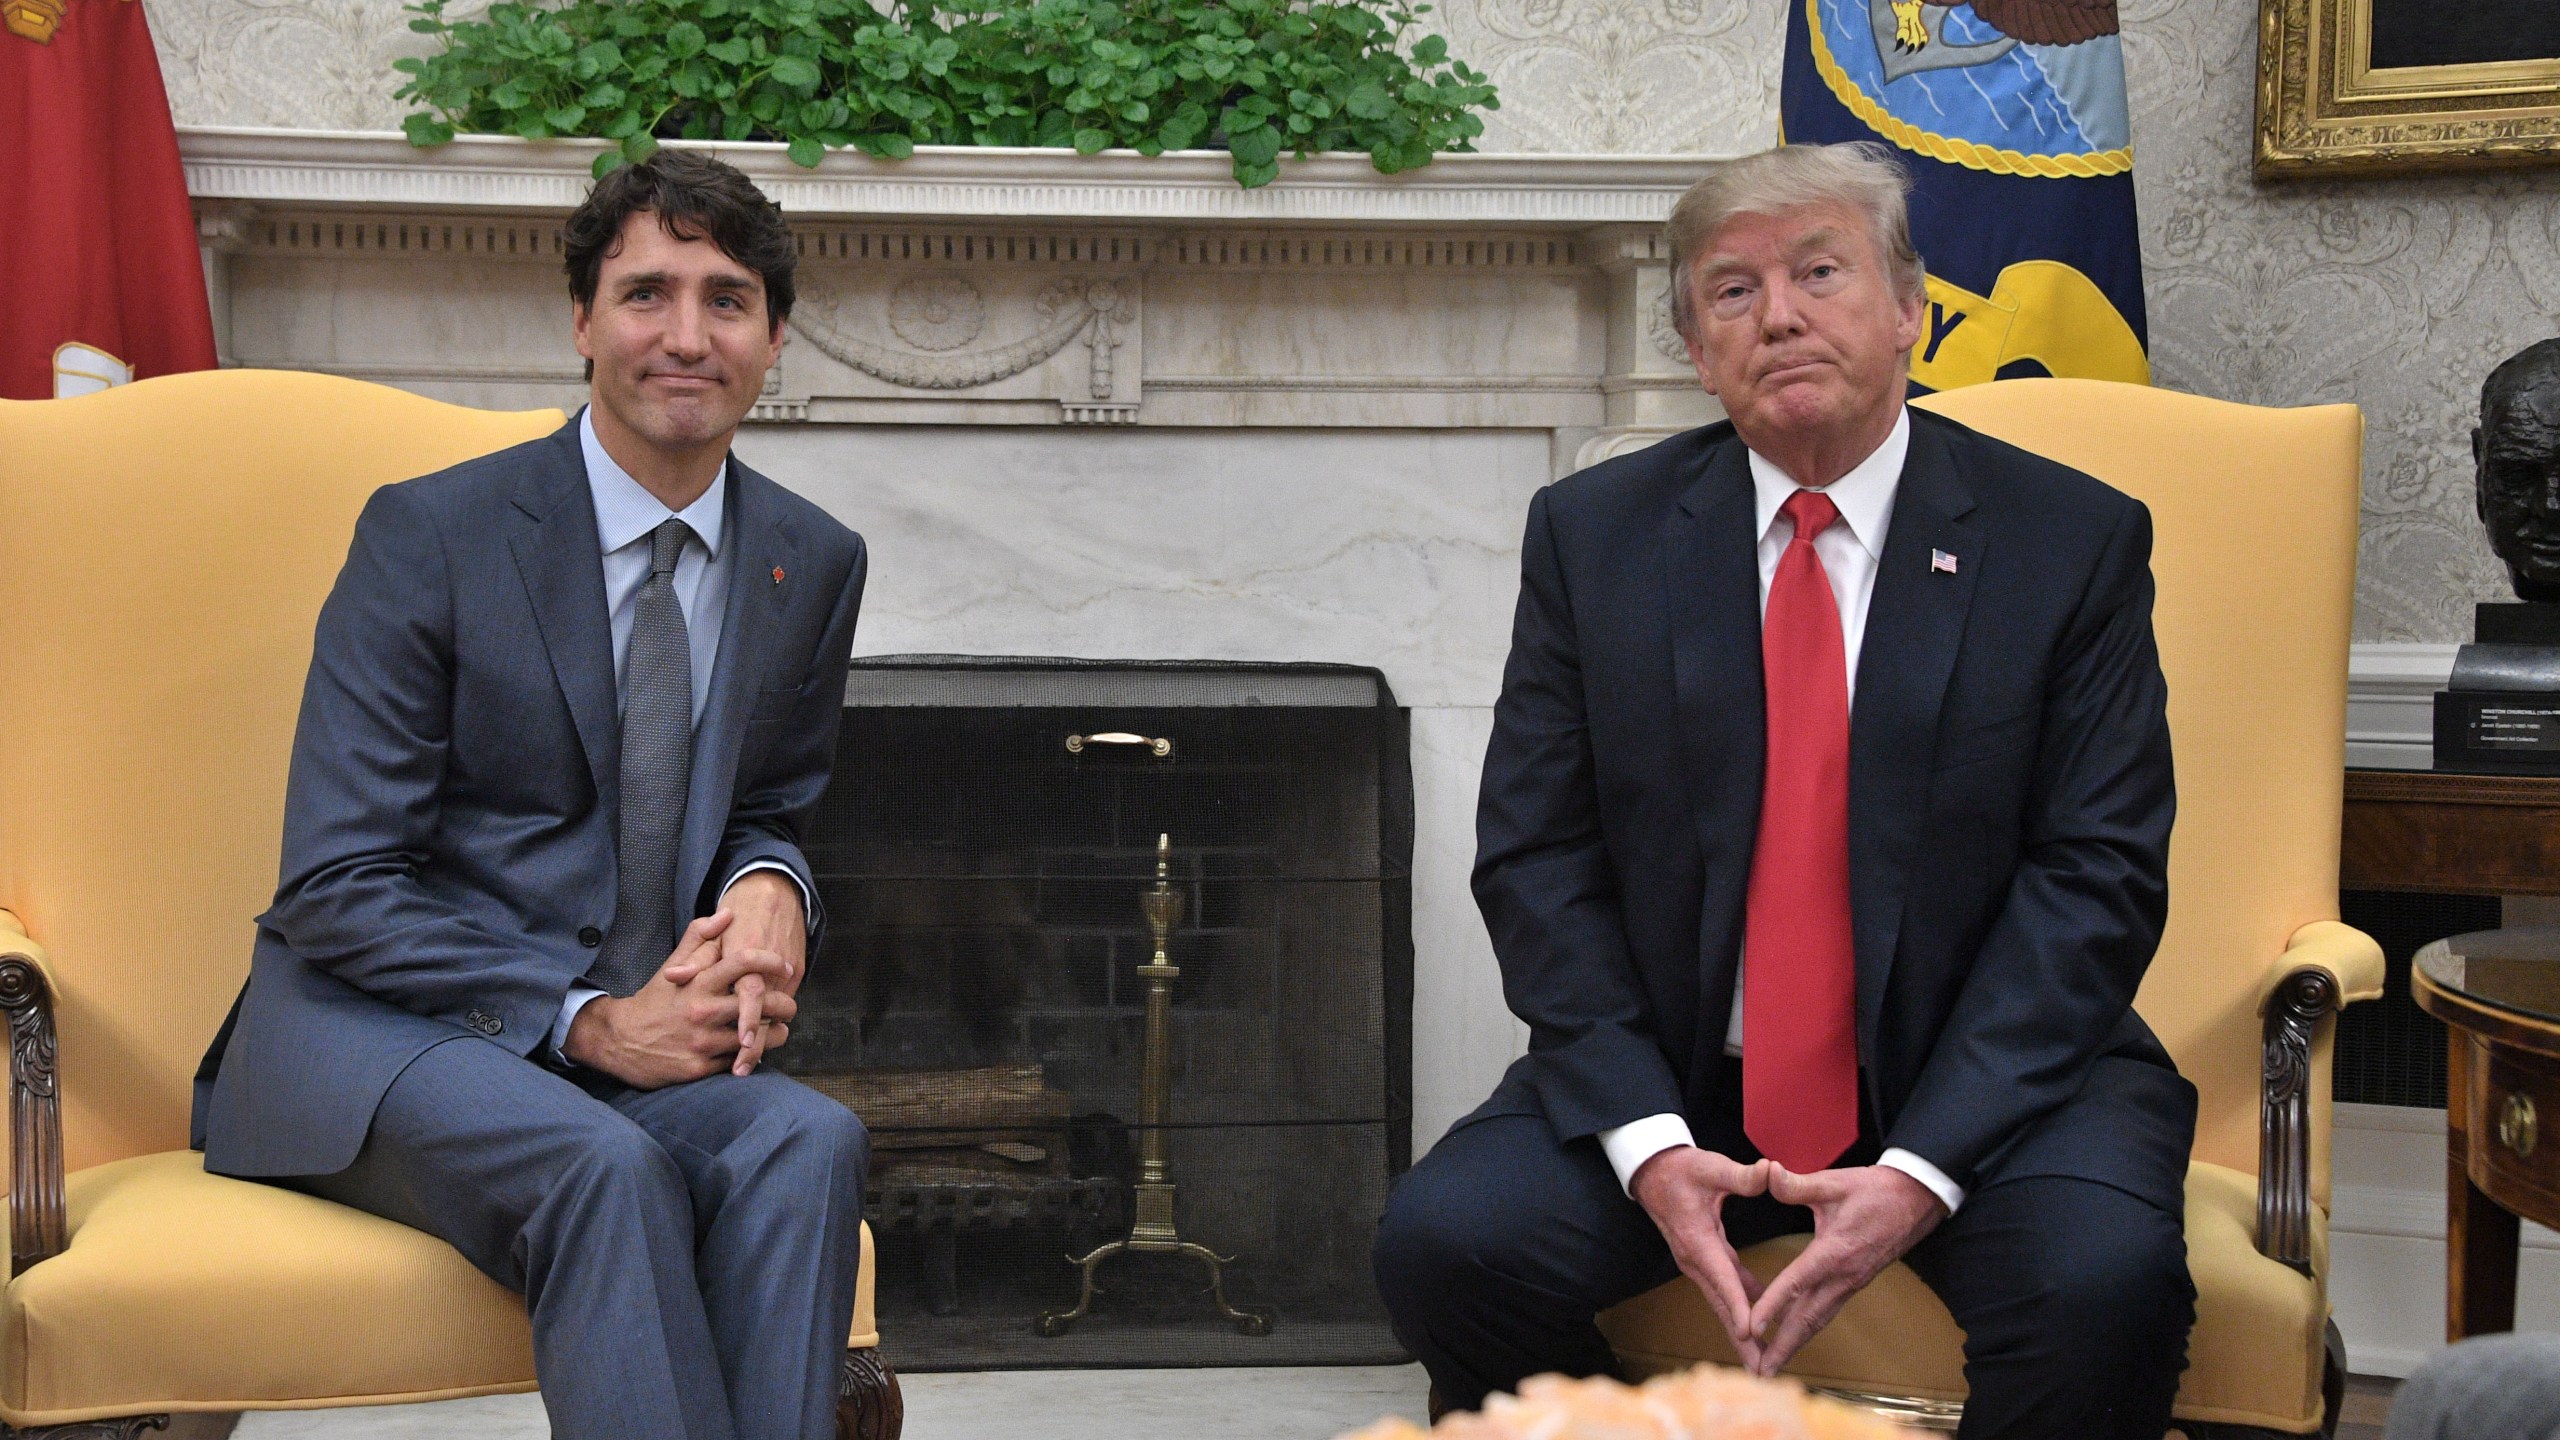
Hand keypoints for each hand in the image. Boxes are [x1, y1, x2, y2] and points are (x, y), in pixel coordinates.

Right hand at [564, 912, 798, 1087]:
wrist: (620, 1040)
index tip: (785, 966)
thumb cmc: (655, 999)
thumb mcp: (673, 964)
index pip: (743, 962)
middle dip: (785, 1004)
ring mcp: (702, 1041)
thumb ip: (700, 937)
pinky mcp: (700, 1068)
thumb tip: (728, 913)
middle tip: (790, 1005)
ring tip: (780, 1029)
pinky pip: (738, 1061)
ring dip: (776, 1033)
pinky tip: (756, 1049)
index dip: (771, 961)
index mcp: (698, 982)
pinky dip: (752, 1055)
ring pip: (757, 1037)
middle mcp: (702, 1011)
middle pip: (761, 1003)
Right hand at [1628, 1146, 1772, 1372]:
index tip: (1750, 1332)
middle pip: (1721, 1305)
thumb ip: (1742, 1175)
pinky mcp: (1703, 1260)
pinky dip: (1739, 1309)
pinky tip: (1758, 1321)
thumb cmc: (1681, 1169)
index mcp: (1698, 1239)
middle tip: (1761, 1371)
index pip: (1722, 1276)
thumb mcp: (1712, 1167)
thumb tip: (1769, 1171)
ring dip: (1740, 1332)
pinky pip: (1724, 1290)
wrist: (1652, 1172)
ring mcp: (1697, 1263)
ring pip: (1722, 1303)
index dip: (1738, 1304)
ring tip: (1760, 1362)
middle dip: (1741, 1340)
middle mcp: (1695, 1259)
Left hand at [1743, 1163, 1946, 1376]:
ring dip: (1795, 1344)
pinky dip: (1809, 1328)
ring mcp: (1851, 1282)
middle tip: (1760, 1372)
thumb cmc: (1876, 1190)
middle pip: (1808, 1318)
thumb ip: (1798, 1184)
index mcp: (1834, 1251)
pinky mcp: (1855, 1282)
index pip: (1797, 1283)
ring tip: (1772, 1365)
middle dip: (1783, 1347)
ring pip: (1819, 1320)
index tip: (1751, 1327)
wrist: (1918, 1199)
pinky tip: (1795, 1337)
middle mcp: (1843, 1275)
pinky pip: (1828, 1311)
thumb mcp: (1835, 1182)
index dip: (1772, 1306)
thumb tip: (1767, 1172)